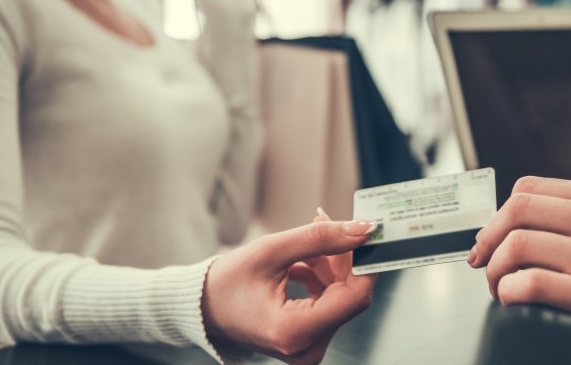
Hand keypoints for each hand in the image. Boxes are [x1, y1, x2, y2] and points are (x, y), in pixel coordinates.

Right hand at [202, 211, 376, 363]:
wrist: (204, 308)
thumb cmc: (227, 283)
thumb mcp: (272, 251)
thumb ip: (320, 239)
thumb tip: (362, 230)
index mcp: (294, 331)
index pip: (355, 297)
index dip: (364, 262)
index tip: (366, 232)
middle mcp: (306, 348)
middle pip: (348, 295)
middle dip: (343, 257)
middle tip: (327, 222)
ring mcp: (308, 348)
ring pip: (340, 297)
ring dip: (330, 264)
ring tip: (309, 239)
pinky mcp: (309, 340)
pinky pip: (330, 303)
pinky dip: (322, 277)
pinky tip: (304, 260)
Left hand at [468, 176, 570, 364]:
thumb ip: (569, 222)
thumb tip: (501, 225)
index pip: (529, 188)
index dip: (498, 214)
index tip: (488, 238)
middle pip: (518, 209)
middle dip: (488, 239)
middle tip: (483, 262)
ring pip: (518, 245)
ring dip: (494, 271)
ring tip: (500, 287)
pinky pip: (529, 283)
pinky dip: (508, 292)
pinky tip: (513, 299)